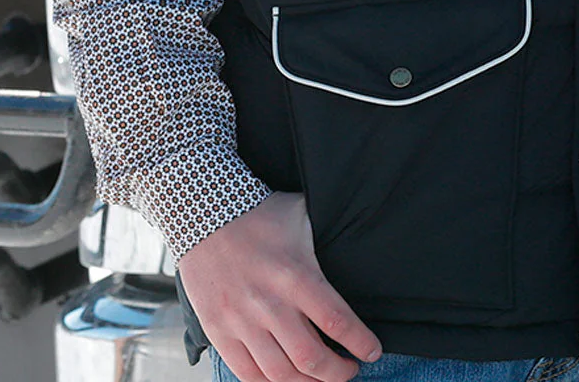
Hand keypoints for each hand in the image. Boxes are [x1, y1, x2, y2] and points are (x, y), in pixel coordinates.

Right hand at [178, 192, 382, 381]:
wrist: (205, 216)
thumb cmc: (260, 215)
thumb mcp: (302, 216)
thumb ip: (326, 237)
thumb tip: (354, 243)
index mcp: (296, 276)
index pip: (337, 321)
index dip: (360, 343)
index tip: (373, 352)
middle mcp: (270, 305)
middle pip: (311, 359)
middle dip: (338, 373)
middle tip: (350, 369)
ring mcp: (241, 322)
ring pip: (281, 375)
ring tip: (322, 378)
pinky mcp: (219, 332)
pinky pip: (247, 374)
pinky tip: (288, 379)